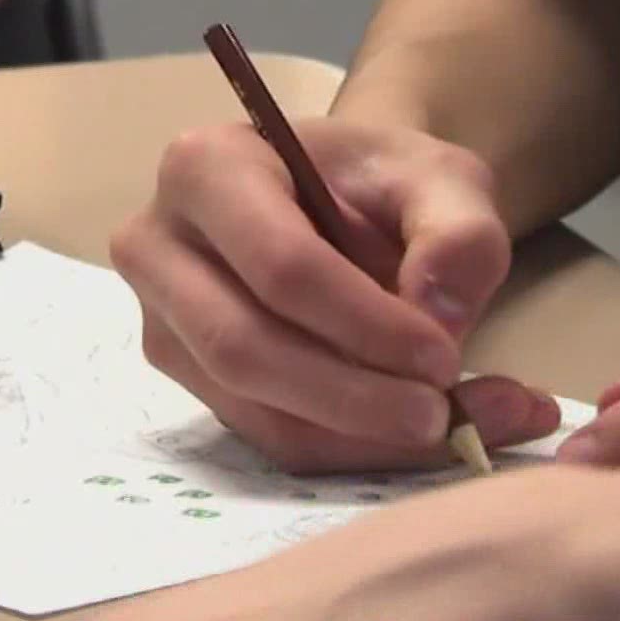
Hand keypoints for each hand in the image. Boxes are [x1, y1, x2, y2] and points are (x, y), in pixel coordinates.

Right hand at [112, 119, 558, 472]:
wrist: (347, 202)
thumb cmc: (382, 182)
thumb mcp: (442, 178)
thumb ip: (460, 232)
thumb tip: (441, 315)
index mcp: (207, 169)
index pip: (281, 266)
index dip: (365, 324)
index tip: (444, 358)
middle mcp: (159, 248)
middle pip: (246, 349)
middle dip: (353, 398)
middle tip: (442, 415)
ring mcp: (165, 323)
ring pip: (254, 410)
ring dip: (359, 438)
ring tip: (456, 429)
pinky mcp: (191, 381)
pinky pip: (269, 437)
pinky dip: (351, 450)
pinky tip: (422, 441)